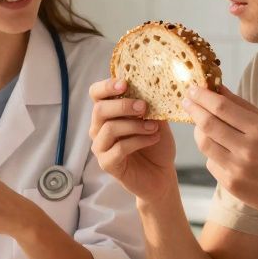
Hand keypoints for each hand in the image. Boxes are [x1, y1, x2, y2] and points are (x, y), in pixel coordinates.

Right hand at [88, 78, 177, 202]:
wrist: (161, 175)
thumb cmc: (156, 146)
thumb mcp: (157, 120)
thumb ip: (151, 105)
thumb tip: (153, 87)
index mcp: (108, 113)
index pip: (96, 94)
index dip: (106, 86)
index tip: (125, 83)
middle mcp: (99, 129)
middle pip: (100, 109)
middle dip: (123, 105)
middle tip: (144, 106)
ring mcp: (101, 147)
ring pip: (109, 128)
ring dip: (135, 125)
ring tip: (154, 127)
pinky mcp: (107, 164)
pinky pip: (118, 148)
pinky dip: (139, 141)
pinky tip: (153, 139)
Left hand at [182, 85, 257, 217]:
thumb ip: (243, 107)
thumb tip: (218, 88)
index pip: (222, 108)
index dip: (203, 96)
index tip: (193, 88)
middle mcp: (247, 149)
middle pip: (208, 124)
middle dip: (194, 109)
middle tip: (187, 101)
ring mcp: (237, 169)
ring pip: (204, 144)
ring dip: (198, 131)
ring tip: (199, 123)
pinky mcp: (231, 185)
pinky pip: (211, 164)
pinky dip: (211, 154)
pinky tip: (219, 149)